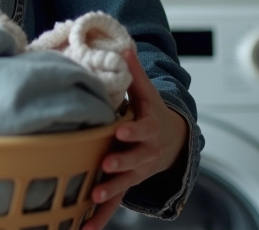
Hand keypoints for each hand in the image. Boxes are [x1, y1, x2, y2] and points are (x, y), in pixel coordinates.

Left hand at [81, 49, 189, 229]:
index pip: (143, 129)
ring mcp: (138, 171)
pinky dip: (101, 217)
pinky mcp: (128, 185)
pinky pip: (116, 204)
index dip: (134, 131)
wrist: (173, 141)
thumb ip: (135, 73)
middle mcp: (146, 153)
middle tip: (106, 166)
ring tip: (94, 197)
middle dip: (121, 164)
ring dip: (110, 192)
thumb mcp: (148, 93)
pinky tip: (85, 228)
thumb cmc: (153, 113)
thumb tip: (123, 47)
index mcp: (149, 128)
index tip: (121, 131)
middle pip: (135, 159)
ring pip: (125, 183)